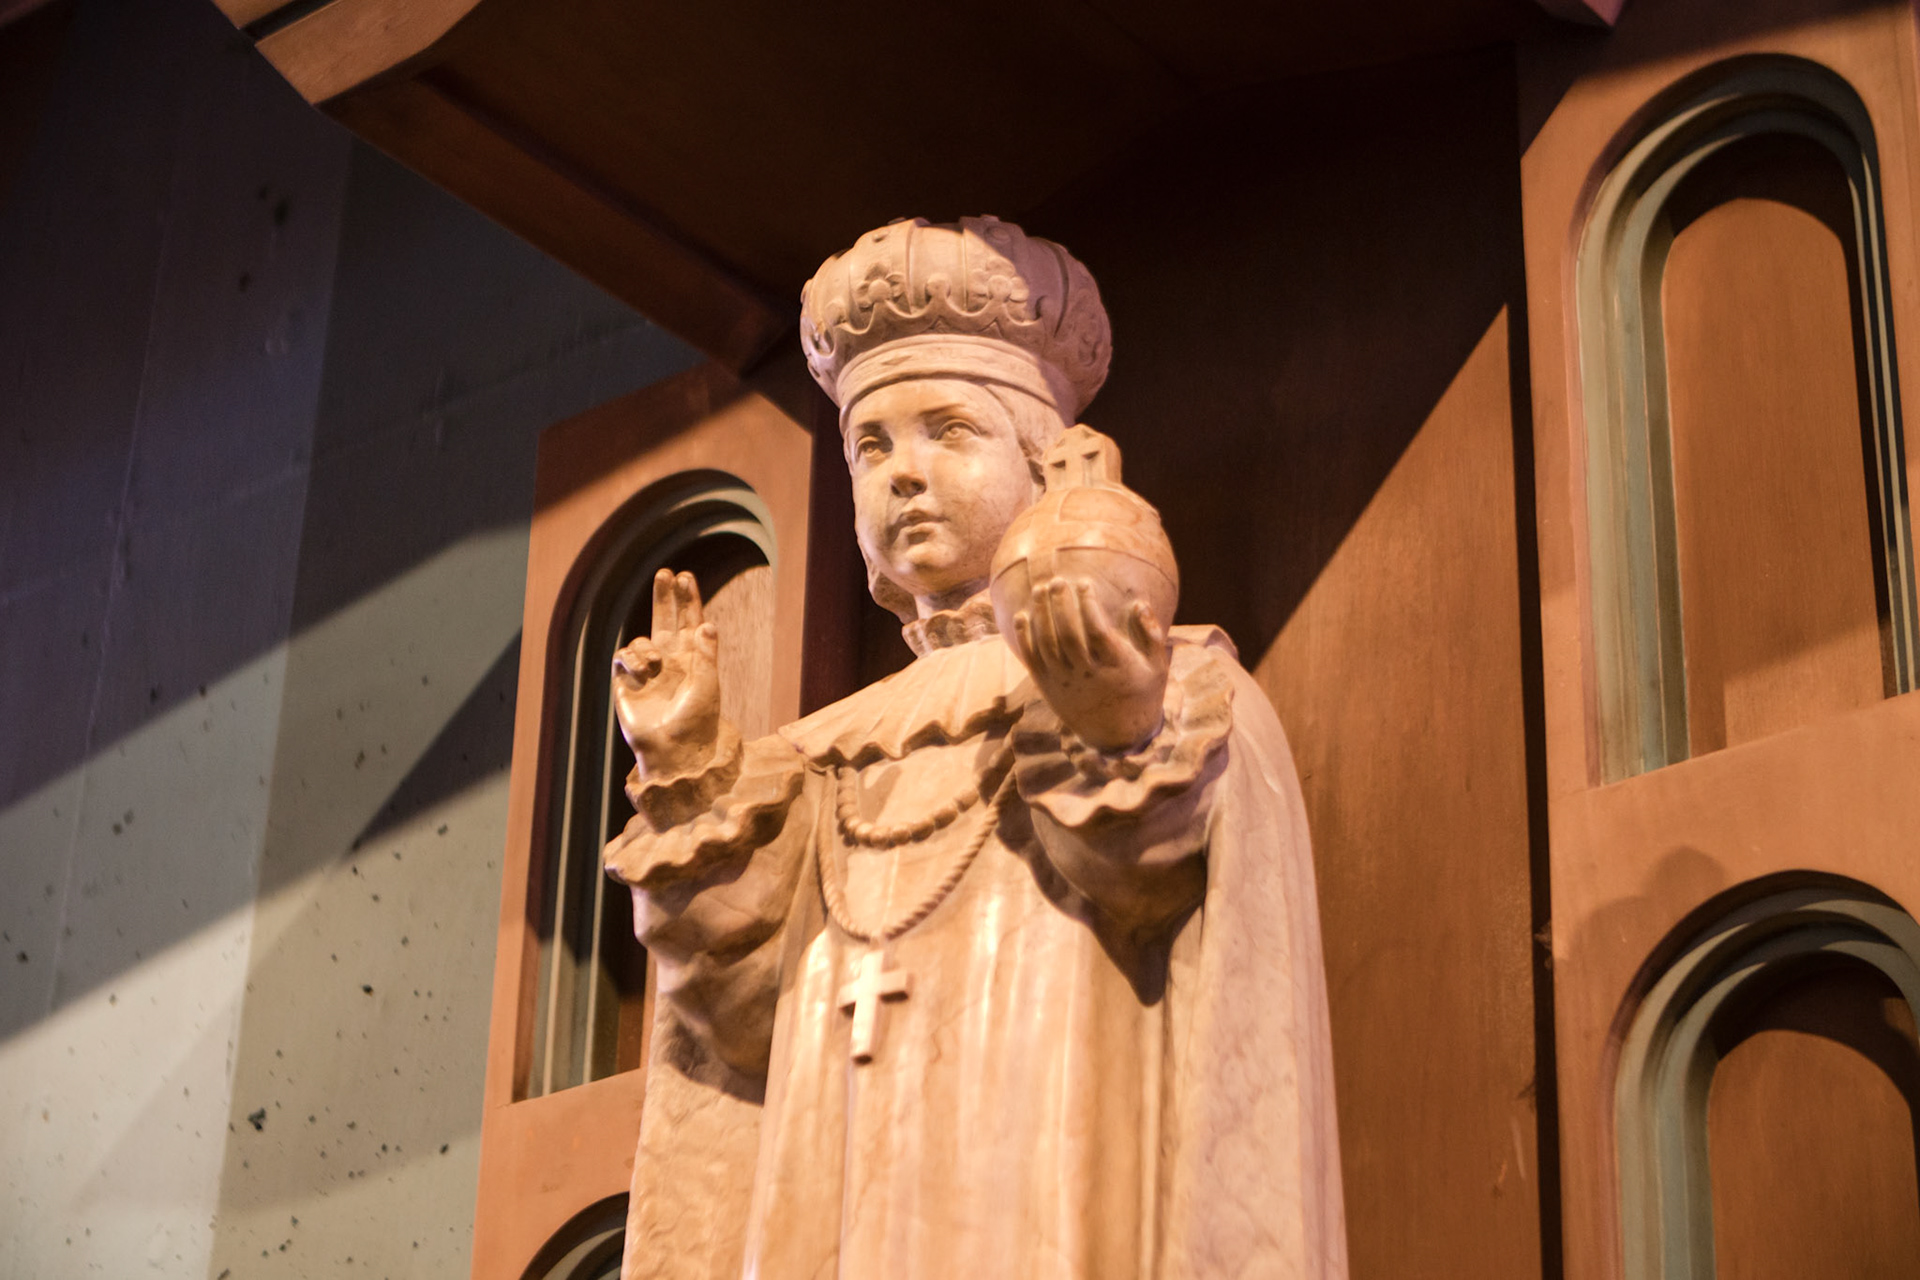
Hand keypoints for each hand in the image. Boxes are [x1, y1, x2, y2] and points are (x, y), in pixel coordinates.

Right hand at [612, 568, 721, 778]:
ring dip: (647, 645)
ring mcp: (648, 670)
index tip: (685, 576)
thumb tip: (706, 623)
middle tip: (665, 573)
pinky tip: (643, 670)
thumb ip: (706, 653)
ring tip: (655, 664)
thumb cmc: (696, 721)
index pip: (691, 622)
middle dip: (664, 596)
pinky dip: (632, 657)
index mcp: (694, 659)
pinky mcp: (627, 681)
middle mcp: (671, 661)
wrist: (672, 749)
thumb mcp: (708, 685)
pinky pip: (624, 655)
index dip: (688, 600)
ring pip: (642, 639)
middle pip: (665, 620)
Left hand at [1010, 578, 1169, 751]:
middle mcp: (1087, 675)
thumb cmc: (1140, 692)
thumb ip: (1150, 634)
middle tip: (1057, 580)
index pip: (1097, 630)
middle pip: (1068, 635)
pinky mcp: (1048, 689)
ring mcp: (1065, 683)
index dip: (1089, 605)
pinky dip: (1025, 637)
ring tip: (1040, 589)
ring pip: (1047, 645)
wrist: (1118, 735)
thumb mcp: (1156, 666)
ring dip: (1041, 615)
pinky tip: (1022, 616)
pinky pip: (1033, 660)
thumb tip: (1138, 602)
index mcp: (1115, 667)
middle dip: (1061, 604)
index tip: (1085, 583)